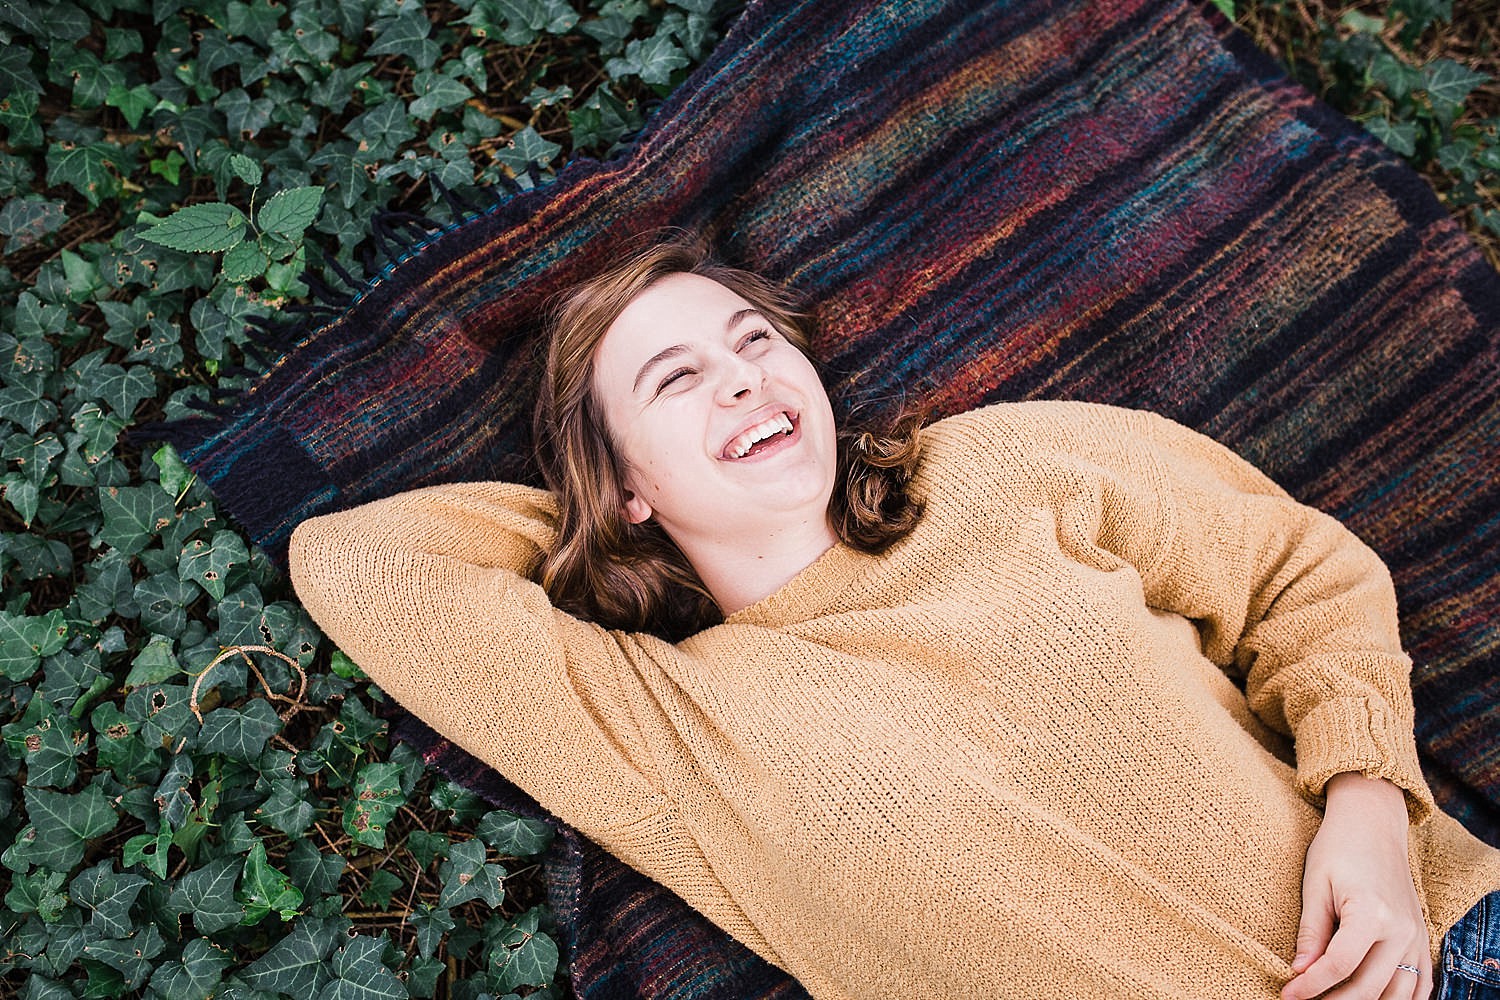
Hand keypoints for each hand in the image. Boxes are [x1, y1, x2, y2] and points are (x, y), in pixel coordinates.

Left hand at [1281, 773, 1429, 999]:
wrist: (1373, 824)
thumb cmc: (1338, 847)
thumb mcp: (1315, 884)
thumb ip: (1312, 931)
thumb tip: (1300, 971)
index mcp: (1372, 913)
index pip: (1340, 965)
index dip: (1311, 985)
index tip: (1288, 993)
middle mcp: (1401, 931)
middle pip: (1369, 986)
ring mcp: (1416, 937)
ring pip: (1398, 994)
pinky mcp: (1421, 939)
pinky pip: (1419, 984)